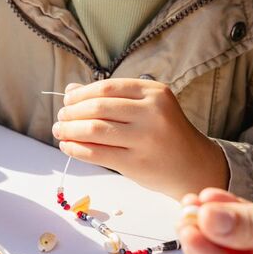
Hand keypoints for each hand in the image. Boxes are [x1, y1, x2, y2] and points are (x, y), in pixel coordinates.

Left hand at [51, 79, 226, 199]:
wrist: (193, 165)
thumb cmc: (164, 133)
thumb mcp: (146, 108)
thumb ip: (111, 98)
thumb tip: (70, 89)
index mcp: (154, 93)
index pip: (107, 88)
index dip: (81, 94)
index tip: (67, 100)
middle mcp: (153, 113)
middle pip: (98, 108)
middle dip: (71, 112)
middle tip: (61, 117)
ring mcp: (146, 139)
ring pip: (94, 130)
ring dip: (70, 130)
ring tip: (60, 131)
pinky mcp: (137, 163)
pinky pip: (97, 154)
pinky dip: (76, 149)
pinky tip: (67, 146)